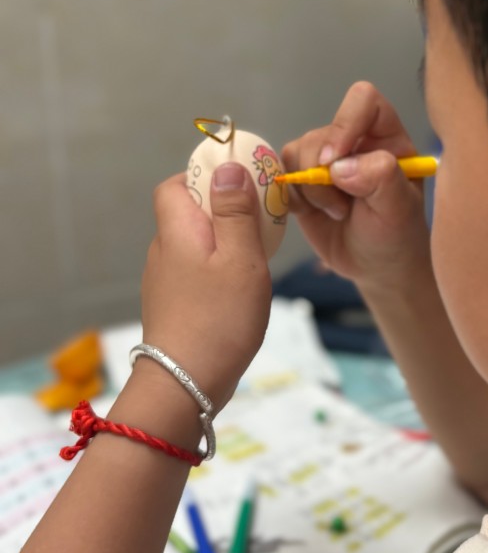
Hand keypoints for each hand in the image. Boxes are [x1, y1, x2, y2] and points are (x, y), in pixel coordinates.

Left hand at [140, 164, 271, 410]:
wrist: (185, 385)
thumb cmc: (219, 316)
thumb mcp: (240, 257)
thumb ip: (235, 210)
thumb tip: (227, 167)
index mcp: (176, 229)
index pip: (174, 184)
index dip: (203, 177)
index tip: (240, 186)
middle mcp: (162, 249)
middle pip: (186, 212)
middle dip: (222, 209)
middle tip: (260, 222)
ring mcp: (163, 279)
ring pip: (192, 243)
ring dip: (221, 241)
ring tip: (255, 257)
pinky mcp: (170, 304)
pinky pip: (193, 270)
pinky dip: (215, 268)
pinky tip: (239, 289)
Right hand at [282, 82, 431, 293]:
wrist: (376, 265)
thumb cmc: (396, 234)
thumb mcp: (399, 208)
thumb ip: (379, 179)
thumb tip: (339, 165)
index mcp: (385, 136)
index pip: (362, 101)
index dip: (345, 124)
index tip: (336, 161)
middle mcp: (353, 139)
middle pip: (320, 135)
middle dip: (322, 175)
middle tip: (342, 206)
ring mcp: (325, 158)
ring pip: (296, 153)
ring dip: (309, 189)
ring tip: (335, 212)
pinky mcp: (302, 178)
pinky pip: (281, 174)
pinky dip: (293, 197)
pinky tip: (315, 213)